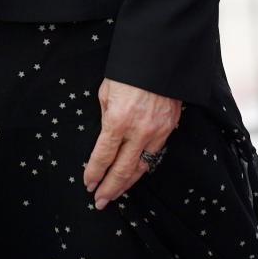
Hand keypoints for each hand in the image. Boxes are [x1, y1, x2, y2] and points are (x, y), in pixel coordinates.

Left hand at [83, 79, 181, 209]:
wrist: (160, 56)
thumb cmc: (128, 70)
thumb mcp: (107, 91)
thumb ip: (106, 117)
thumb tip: (106, 137)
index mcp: (118, 120)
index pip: (103, 156)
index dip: (95, 172)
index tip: (88, 183)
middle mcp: (139, 131)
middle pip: (122, 169)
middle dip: (109, 187)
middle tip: (99, 202)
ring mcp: (157, 132)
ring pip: (141, 167)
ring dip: (127, 183)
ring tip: (115, 194)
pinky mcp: (169, 128)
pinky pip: (155, 154)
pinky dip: (142, 168)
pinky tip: (134, 174)